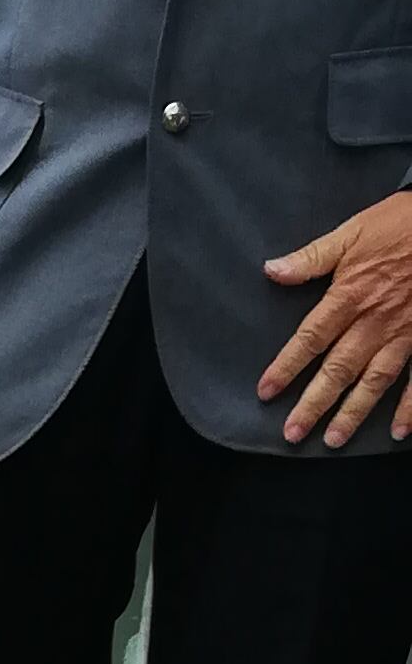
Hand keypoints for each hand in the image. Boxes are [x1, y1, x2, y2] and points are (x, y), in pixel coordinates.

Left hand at [262, 194, 411, 445]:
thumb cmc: (401, 223)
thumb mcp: (354, 232)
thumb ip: (313, 257)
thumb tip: (271, 271)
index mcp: (351, 295)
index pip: (311, 337)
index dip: (286, 365)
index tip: (266, 392)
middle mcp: (376, 320)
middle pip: (340, 368)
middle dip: (315, 402)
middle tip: (293, 433)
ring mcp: (406, 330)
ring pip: (376, 379)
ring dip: (355, 411)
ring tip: (334, 440)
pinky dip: (411, 405)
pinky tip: (400, 431)